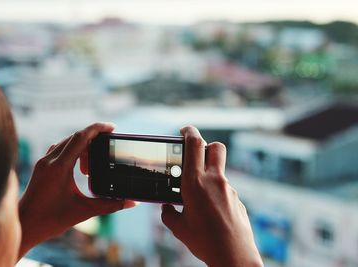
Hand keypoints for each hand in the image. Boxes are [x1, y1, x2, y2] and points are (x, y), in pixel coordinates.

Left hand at [18, 122, 134, 257]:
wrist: (24, 226)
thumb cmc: (50, 220)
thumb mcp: (84, 212)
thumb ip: (110, 205)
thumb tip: (132, 202)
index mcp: (60, 166)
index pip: (81, 137)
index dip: (98, 128)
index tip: (113, 127)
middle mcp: (50, 160)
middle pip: (75, 138)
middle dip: (93, 140)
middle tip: (106, 152)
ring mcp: (43, 162)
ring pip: (67, 143)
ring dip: (82, 148)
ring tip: (90, 167)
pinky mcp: (40, 167)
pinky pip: (59, 150)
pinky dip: (72, 152)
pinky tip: (78, 167)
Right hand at [161, 126, 261, 266]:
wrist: (234, 257)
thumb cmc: (204, 242)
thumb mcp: (178, 228)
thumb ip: (169, 213)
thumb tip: (167, 208)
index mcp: (195, 183)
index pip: (195, 144)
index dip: (189, 131)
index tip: (184, 130)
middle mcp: (214, 181)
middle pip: (215, 147)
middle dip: (204, 144)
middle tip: (193, 153)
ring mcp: (228, 189)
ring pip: (218, 169)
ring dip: (208, 173)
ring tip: (197, 194)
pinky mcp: (237, 199)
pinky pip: (224, 188)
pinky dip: (215, 191)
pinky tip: (210, 210)